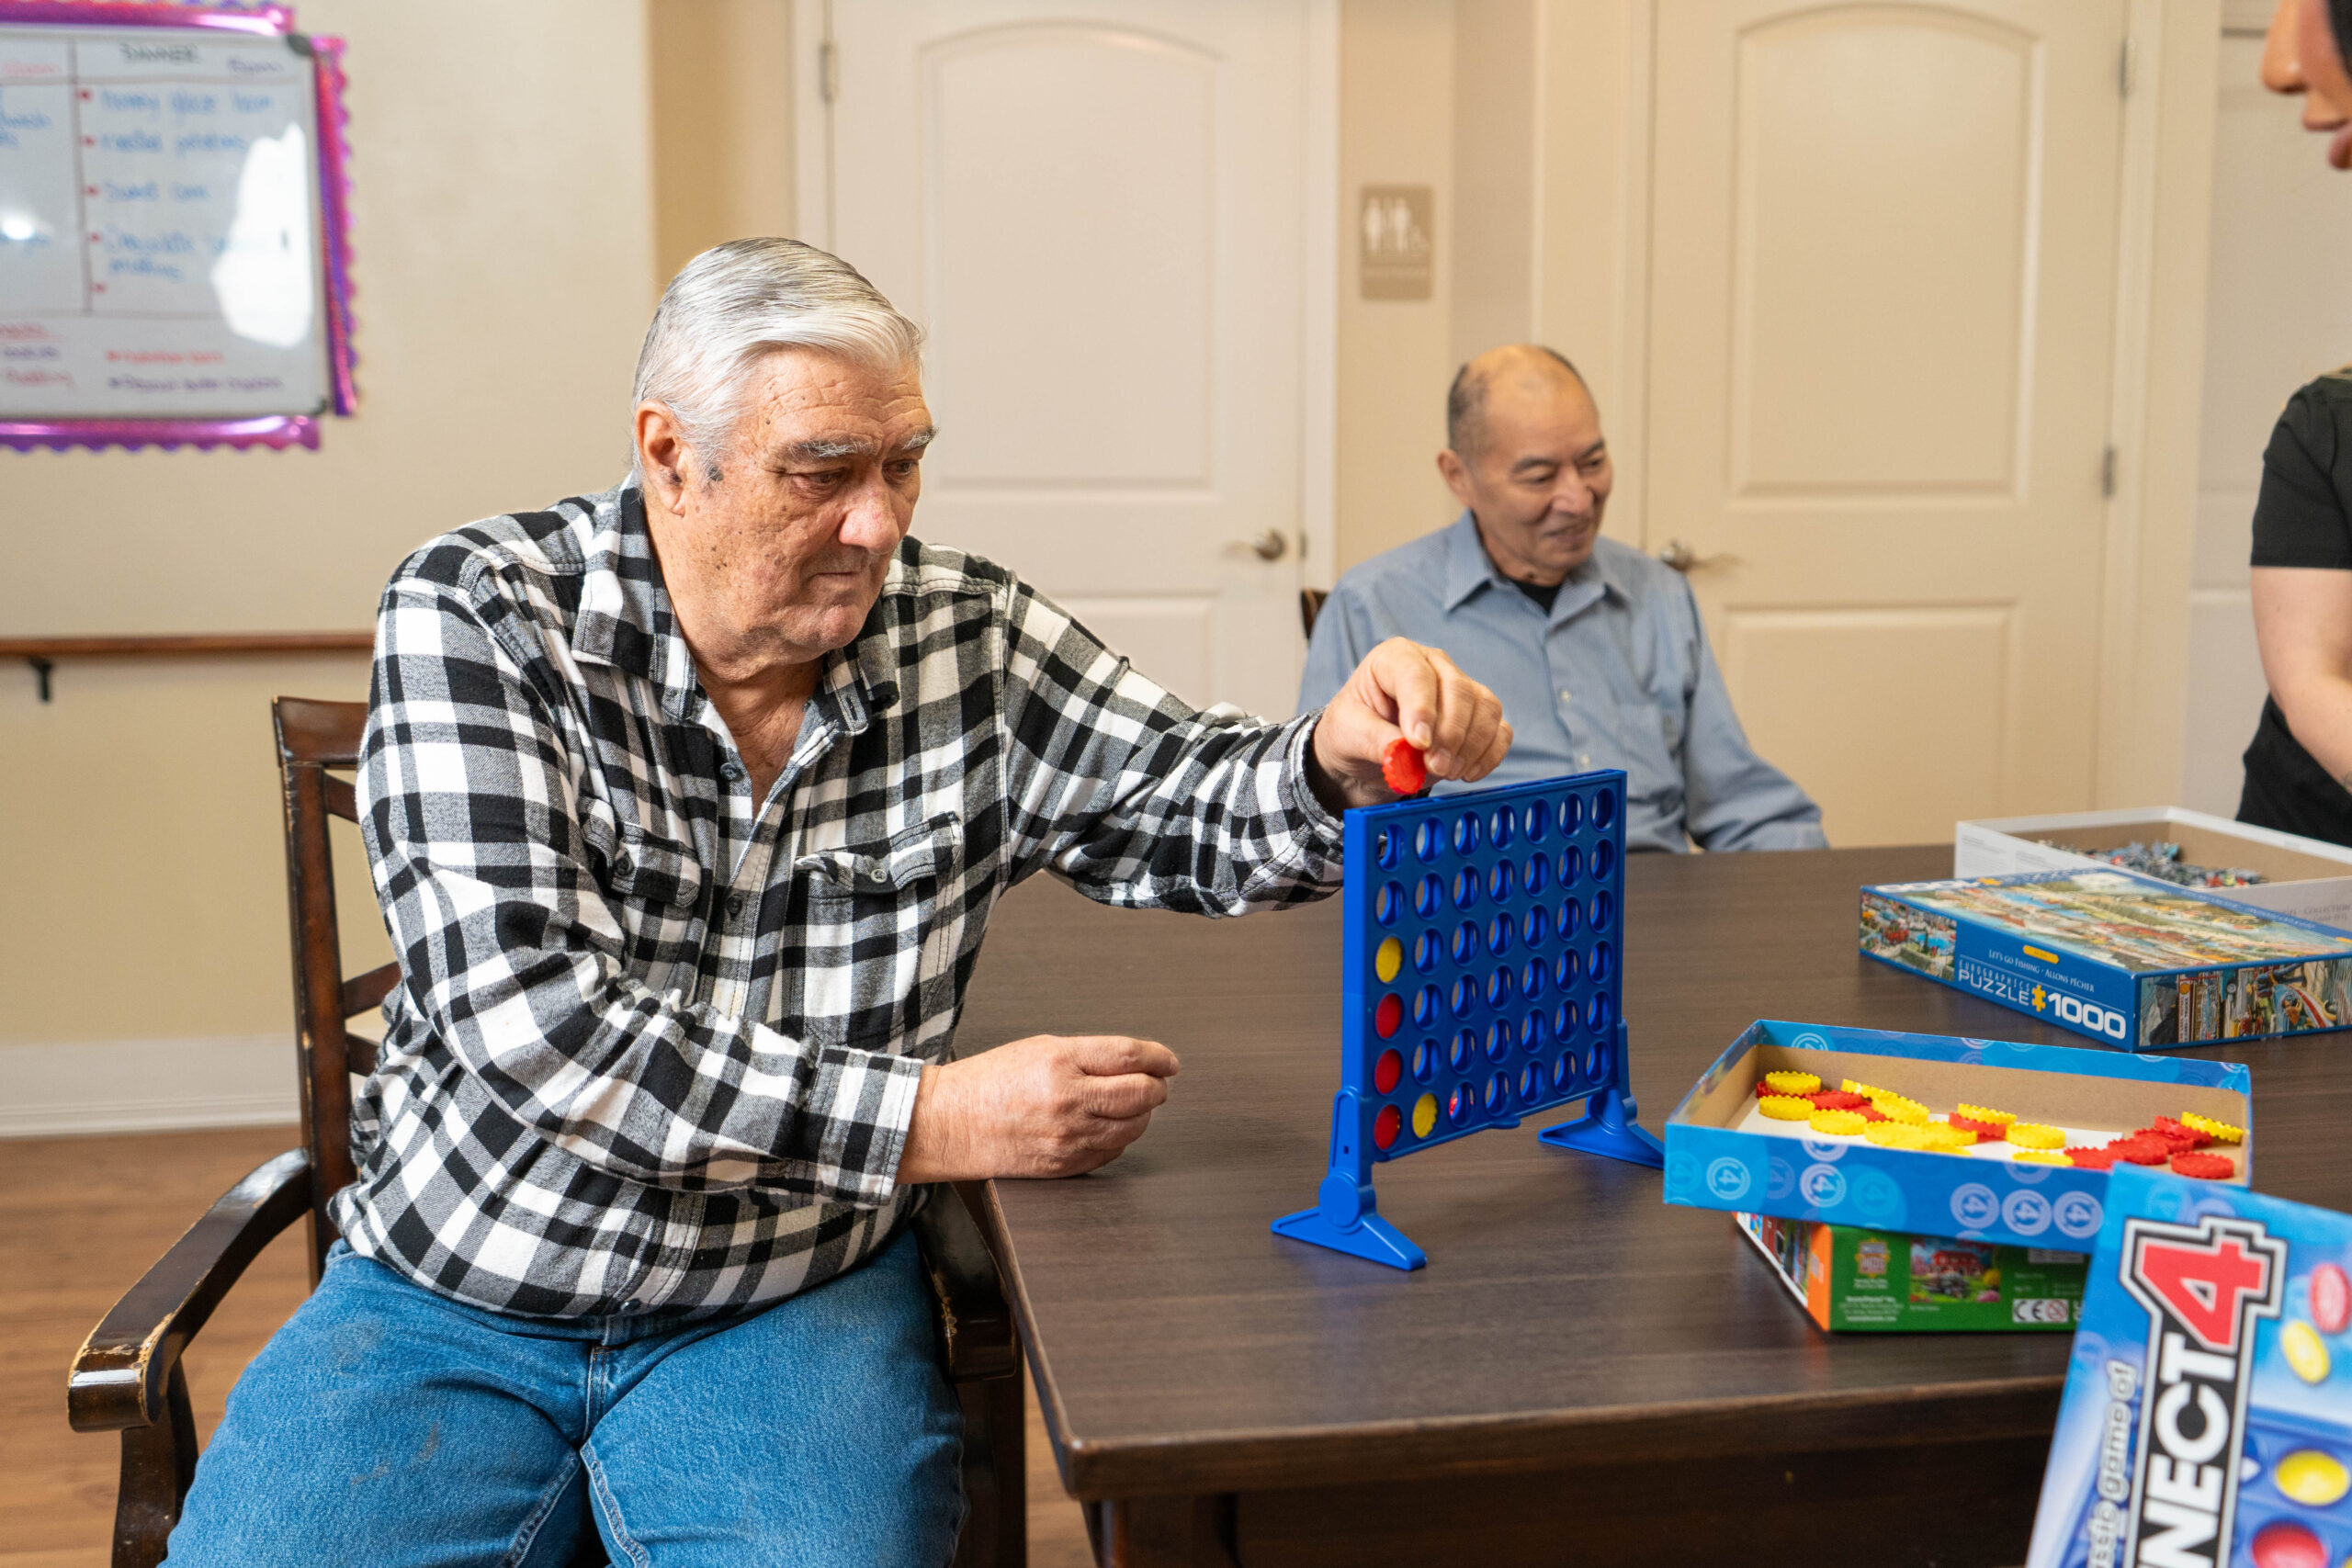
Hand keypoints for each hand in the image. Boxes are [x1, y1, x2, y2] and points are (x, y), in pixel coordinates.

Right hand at [896, 1034, 1179, 1182]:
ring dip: (1142, 1114)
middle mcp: (1068, 1100)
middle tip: (1158, 1082)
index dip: (1158, 1058)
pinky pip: (1112, 1153)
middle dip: (1157, 1087)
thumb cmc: (989, 1082)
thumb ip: (1088, 1056)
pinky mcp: (1065, 1165)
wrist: (950, 1123)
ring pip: (1132, 1127)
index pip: (1130, 1057)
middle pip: (1141, 1094)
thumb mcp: (1039, 1049)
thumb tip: (1134, 1063)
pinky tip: (1111, 1127)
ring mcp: (1068, 1137)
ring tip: (1134, 1104)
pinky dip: (1121, 1138)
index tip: (1168, 1061)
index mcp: (1060, 1062)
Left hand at [1308, 638, 1510, 809]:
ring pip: (1485, 707)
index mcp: (1395, 657)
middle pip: (1458, 689)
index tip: (1419, 744)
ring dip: (1472, 746)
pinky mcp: (1478, 715)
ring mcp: (1461, 687)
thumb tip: (1404, 752)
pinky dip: (1490, 754)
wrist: (1366, 751)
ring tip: (1446, 772)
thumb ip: (1374, 740)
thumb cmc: (1353, 730)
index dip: (1421, 708)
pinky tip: (1468, 773)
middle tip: (1435, 767)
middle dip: (1450, 734)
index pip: (1415, 674)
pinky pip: (1500, 729)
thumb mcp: (1347, 734)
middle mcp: (1434, 665)